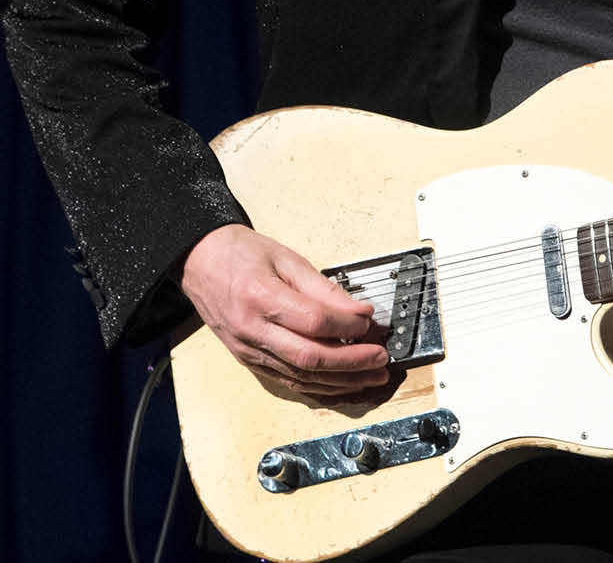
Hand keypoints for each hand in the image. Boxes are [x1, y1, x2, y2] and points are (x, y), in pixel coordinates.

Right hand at [179, 223, 388, 398]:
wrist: (200, 262)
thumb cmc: (241, 256)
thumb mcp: (287, 260)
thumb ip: (324, 288)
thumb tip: (359, 311)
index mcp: (260, 298)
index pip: (314, 321)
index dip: (348, 325)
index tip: (370, 321)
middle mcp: (251, 330)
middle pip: (309, 357)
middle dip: (352, 362)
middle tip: (381, 356)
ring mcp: (248, 350)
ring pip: (300, 377)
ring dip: (341, 381)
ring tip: (372, 376)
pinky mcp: (248, 361)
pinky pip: (287, 381)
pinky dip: (319, 387)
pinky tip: (343, 384)